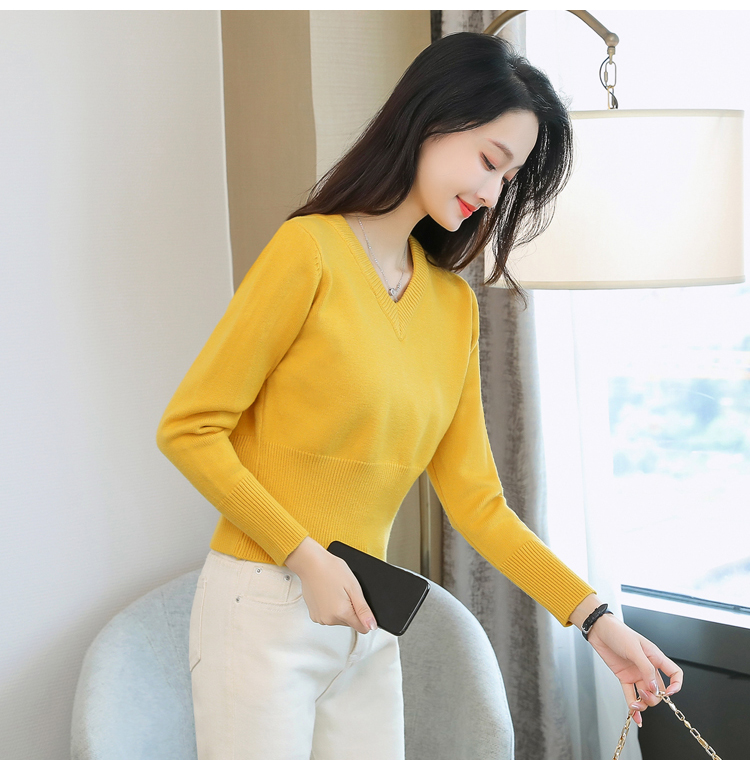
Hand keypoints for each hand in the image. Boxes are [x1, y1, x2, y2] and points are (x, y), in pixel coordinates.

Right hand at [284, 537, 376, 634]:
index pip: (362, 628)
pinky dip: (331, 608)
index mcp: (342, 613)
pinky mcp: (314, 615)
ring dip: (341, 609)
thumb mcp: (353, 587)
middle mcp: (329, 619)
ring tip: (335, 592)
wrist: (311, 563)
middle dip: (351, 609)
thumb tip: (372, 626)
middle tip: (345, 592)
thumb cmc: (331, 570)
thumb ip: (363, 610)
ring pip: (339, 619)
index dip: (364, 616)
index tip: (359, 604)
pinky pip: (329, 616)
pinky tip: (328, 594)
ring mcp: (320, 618)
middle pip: (350, 622)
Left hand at [585, 612, 683, 726]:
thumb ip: (646, 668)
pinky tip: (635, 716)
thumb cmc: (618, 633)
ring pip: (646, 695)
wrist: (599, 630)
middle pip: (659, 690)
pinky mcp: (624, 677)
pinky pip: (631, 694)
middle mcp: (647, 667)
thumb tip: (655, 687)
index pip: (674, 674)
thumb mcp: (634, 648)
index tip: (670, 694)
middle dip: (654, 697)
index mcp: (655, 657)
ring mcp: (636, 674)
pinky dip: (633, 706)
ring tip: (635, 704)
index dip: (676, 685)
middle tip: (644, 694)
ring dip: (643, 703)